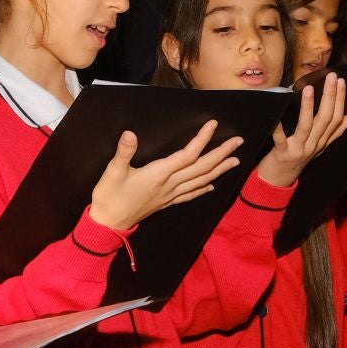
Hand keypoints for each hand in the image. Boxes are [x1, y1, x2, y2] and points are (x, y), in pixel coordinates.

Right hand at [88, 122, 243, 231]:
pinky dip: (203, 188)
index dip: (202, 139)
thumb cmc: (109, 196)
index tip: (214, 124)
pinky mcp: (166, 203)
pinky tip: (212, 185)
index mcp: (158, 174)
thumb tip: (130, 134)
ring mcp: (169, 195)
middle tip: (238, 142)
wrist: (108, 223)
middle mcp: (169, 184)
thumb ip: (124, 152)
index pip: (187, 154)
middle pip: (201, 167)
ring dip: (219, 170)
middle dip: (221, 154)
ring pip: (201, 181)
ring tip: (235, 161)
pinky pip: (190, 195)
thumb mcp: (113, 171)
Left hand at [256, 76, 346, 187]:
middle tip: (331, 77)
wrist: (278, 181)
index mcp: (322, 141)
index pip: (337, 118)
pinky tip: (276, 117)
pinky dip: (278, 130)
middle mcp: (314, 145)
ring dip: (309, 108)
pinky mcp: (282, 154)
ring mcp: (299, 149)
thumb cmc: (297, 159)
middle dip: (330, 97)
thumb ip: (334, 133)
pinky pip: (281, 140)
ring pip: (307, 127)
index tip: (340, 81)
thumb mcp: (319, 147)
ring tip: (309, 89)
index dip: (340, 99)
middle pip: (326, 119)